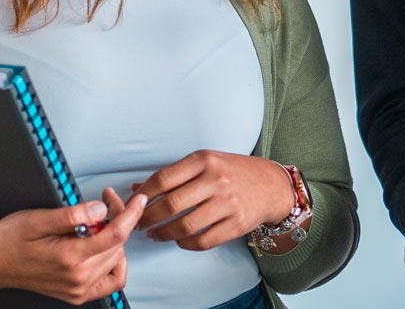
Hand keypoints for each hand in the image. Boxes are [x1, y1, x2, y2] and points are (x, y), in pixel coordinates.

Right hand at [0, 188, 147, 303]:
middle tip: (103, 202)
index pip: (115, 235)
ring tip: (95, 223)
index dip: (131, 214)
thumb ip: (71, 215)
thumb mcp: (36, 218)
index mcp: (69, 258)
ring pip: (117, 258)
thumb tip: (100, 209)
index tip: (139, 199)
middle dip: (117, 219)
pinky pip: (113, 280)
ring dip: (114, 237)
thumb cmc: (11, 239)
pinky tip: (103, 248)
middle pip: (118, 244)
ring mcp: (80, 289)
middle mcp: (78, 278)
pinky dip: (115, 262)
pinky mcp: (80, 294)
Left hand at [131, 150, 293, 250]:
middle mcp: (216, 180)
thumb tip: (136, 189)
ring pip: (184, 226)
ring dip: (163, 234)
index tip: (133, 205)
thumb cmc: (232, 172)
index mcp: (204, 160)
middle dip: (148, 218)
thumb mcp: (205, 162)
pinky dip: (185, 244)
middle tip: (138, 224)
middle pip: (170, 205)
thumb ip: (173, 175)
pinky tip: (178, 240)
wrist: (271, 185)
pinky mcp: (237, 224)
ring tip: (154, 234)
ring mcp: (228, 203)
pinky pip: (203, 241)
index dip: (143, 195)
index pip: (163, 179)